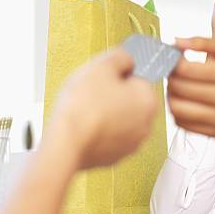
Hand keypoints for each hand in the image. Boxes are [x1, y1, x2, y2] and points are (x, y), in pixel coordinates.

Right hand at [49, 48, 157, 169]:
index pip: (139, 77)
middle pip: (131, 99)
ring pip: (120, 118)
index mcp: (149, 99)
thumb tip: (127, 59)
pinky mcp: (116, 156)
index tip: (105, 76)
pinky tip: (85, 126)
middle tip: (92, 92)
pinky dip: (100, 131)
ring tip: (86, 110)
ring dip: (107, 113)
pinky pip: (110, 136)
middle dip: (114, 94)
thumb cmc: (83, 106)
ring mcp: (132, 142)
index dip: (119, 73)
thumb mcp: (102, 65)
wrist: (65, 144)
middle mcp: (147, 123)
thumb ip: (121, 56)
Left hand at [167, 37, 214, 137]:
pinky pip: (183, 124)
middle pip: (180, 89)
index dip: (173, 63)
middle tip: (172, 72)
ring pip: (177, 109)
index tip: (173, 59)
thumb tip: (176, 42)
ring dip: (170, 96)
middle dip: (170, 78)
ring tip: (176, 87)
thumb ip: (201, 42)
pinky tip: (184, 101)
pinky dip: (177, 111)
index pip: (186, 70)